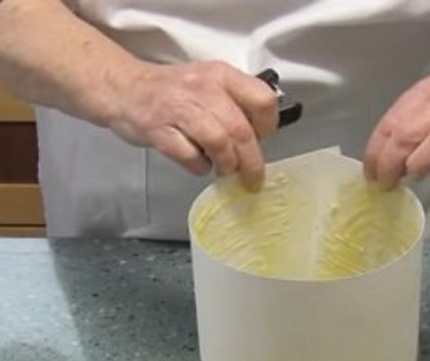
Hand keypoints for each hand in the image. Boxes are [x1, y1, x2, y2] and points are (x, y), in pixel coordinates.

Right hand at [109, 60, 277, 190]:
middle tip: (253, 178)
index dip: (268, 126)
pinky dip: (198, 166)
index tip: (262, 140)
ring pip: (218, 142)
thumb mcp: (210, 86)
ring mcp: (178, 107)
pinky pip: (187, 154)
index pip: (262, 99)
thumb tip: (259, 142)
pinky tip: (199, 166)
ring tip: (225, 171)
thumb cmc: (173, 93)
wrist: (124, 88)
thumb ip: (235, 107)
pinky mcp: (156, 128)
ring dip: (226, 164)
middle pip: (240, 129)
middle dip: (251, 161)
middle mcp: (202, 88)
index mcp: (221, 75)